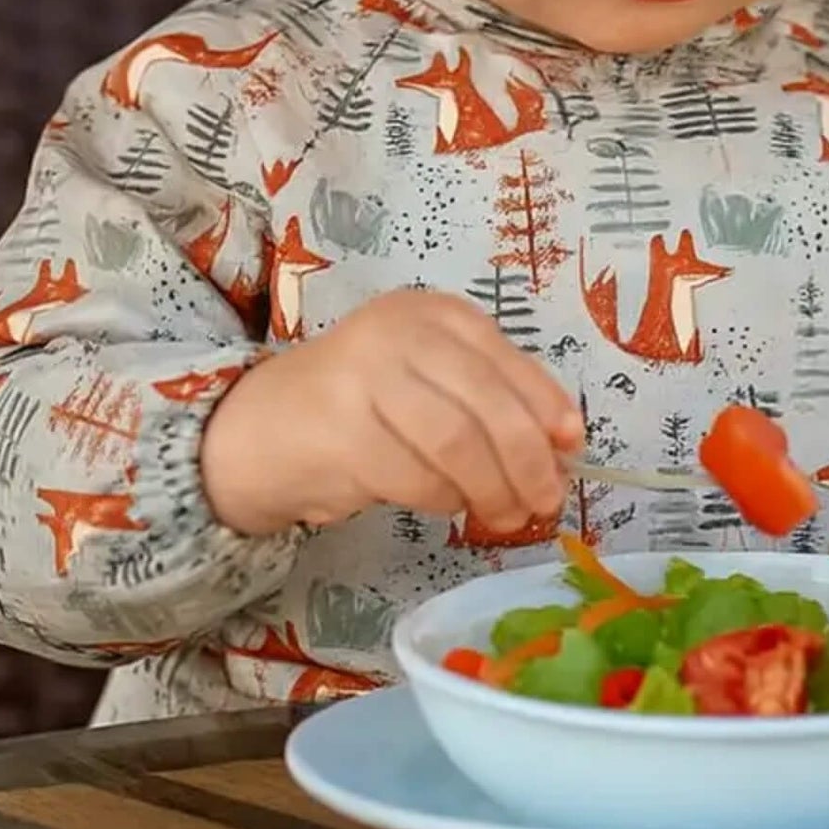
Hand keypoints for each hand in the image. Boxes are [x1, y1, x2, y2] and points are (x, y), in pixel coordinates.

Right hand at [201, 291, 582, 537]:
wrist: (256, 429)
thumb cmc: (360, 406)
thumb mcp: (430, 381)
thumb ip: (490, 399)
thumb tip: (564, 444)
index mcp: (432, 313)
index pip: (506, 357)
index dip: (547, 405)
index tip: (572, 447)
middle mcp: (398, 333)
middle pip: (487, 403)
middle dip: (528, 460)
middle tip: (546, 500)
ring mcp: (364, 378)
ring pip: (456, 442)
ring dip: (492, 488)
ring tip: (504, 515)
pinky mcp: (340, 432)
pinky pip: (415, 477)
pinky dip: (443, 500)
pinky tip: (447, 506)